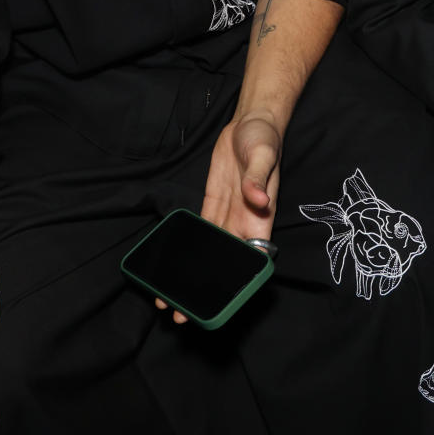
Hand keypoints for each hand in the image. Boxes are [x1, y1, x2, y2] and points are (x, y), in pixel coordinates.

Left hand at [156, 111, 281, 324]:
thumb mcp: (264, 154)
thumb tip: (258, 198)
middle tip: (181, 313)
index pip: (251, 258)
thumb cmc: (265, 137)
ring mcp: (228, 214)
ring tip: (168, 297)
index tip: (220, 304)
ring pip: (208, 251)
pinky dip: (188, 247)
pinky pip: (200, 229)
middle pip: (223, 262)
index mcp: (261, 217)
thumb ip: (259, 177)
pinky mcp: (214, 202)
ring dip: (191, 273)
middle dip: (206, 288)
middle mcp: (244, 223)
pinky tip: (172, 264)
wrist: (252, 121)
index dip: (236, 283)